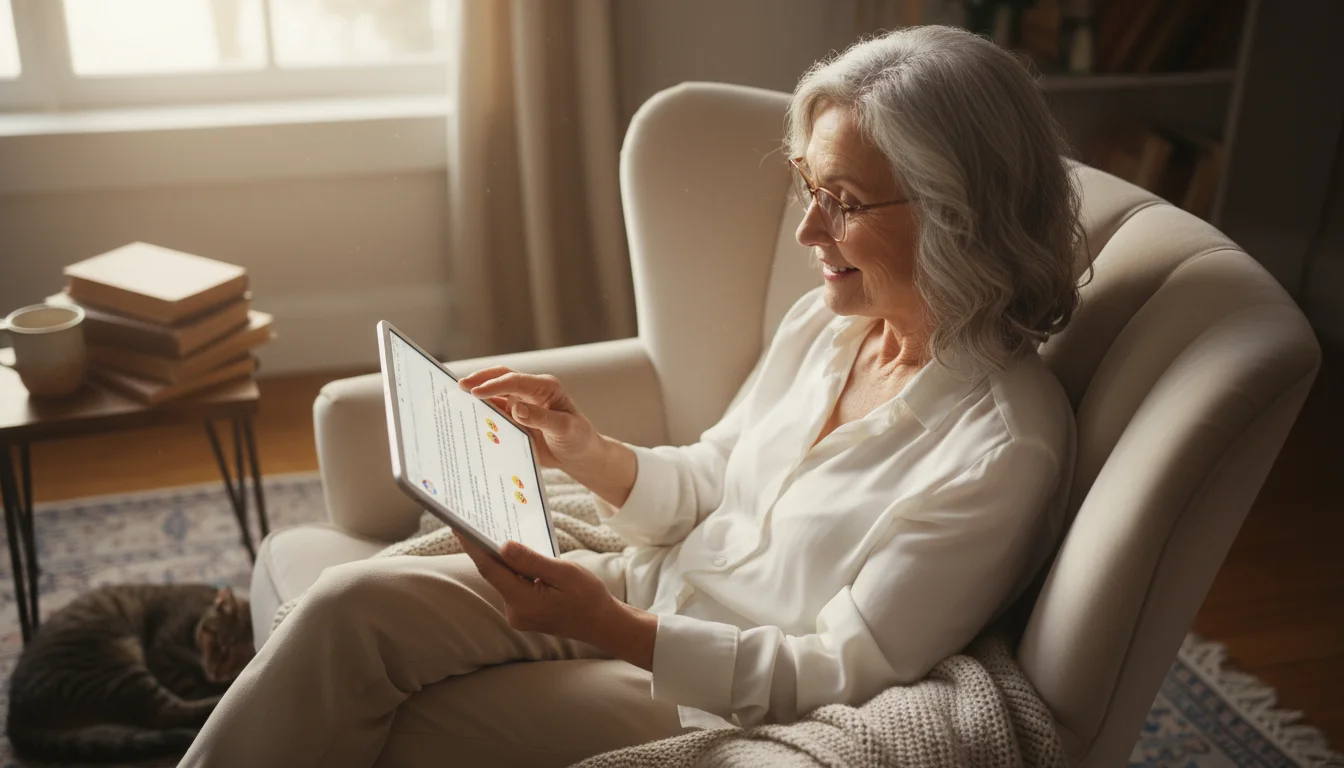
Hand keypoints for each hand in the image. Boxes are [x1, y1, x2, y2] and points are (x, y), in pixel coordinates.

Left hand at [455, 535, 657, 668]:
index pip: (490, 570)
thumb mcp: (564, 573)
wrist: (601, 624)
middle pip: (495, 574)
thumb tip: (504, 546)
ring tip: (496, 531)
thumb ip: (532, 561)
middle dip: (486, 548)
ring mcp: (518, 615)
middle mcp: (515, 612)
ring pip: (504, 580)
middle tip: (476, 520)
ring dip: (503, 559)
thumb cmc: (588, 596)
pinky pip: (513, 586)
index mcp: (524, 602)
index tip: (458, 526)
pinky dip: (513, 570)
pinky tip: (517, 555)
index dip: (472, 547)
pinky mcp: (523, 613)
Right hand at [457, 367, 599, 470]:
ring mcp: (521, 404)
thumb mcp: (565, 429)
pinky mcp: (515, 417)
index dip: (494, 385)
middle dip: (480, 379)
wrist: (579, 454)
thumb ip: (542, 418)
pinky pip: (495, 411)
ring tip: (455, 399)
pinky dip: (481, 411)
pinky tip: (467, 417)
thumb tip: (517, 409)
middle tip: (459, 386)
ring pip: (495, 394)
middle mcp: (531, 392)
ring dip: (478, 394)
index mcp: (545, 388)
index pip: (515, 381)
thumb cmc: (577, 438)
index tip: (475, 392)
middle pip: (502, 378)